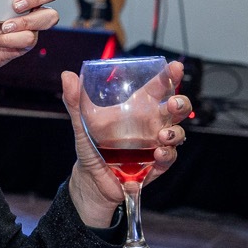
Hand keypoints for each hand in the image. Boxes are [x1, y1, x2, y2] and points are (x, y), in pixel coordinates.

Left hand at [60, 62, 191, 226]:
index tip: (175, 67)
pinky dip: (166, 155)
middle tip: (173, 103)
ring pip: (177, 134)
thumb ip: (75, 102)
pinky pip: (168, 158)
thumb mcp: (81, 124)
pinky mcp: (156, 165)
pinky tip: (158, 152)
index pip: (158, 89)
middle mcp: (151, 125)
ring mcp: (156, 145)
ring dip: (175, 132)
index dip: (168, 77)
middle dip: (181, 103)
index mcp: (138, 110)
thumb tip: (66, 76)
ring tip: (163, 134)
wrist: (91, 180)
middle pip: (176, 110)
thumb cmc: (91, 147)